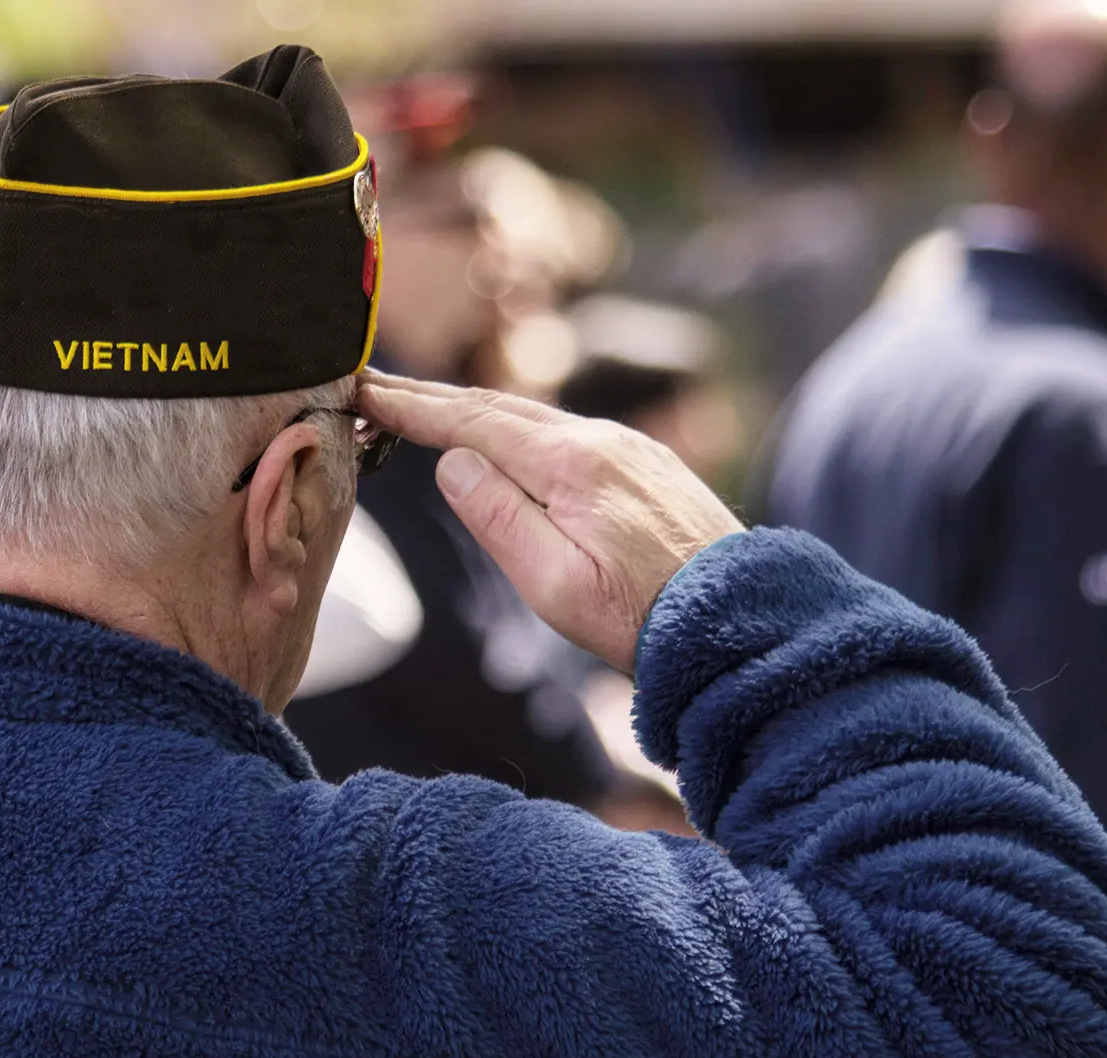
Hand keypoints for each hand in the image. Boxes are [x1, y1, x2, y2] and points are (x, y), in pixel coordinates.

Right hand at [357, 370, 743, 673]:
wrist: (742, 623)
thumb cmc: (642, 618)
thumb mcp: (554, 584)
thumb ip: (498, 518)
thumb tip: (453, 462)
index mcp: (571, 464)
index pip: (472, 422)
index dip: (412, 408)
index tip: (363, 390)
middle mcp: (602, 440)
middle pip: (500, 408)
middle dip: (433, 398)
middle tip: (376, 385)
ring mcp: (629, 450)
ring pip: (536, 418)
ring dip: (476, 411)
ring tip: (429, 409)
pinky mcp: (648, 467)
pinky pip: (567, 433)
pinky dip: (519, 428)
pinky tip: (506, 439)